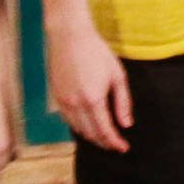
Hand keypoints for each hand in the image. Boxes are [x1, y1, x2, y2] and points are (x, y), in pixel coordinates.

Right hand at [44, 12, 132, 151]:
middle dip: (104, 143)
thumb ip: (123, 102)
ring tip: (103, 137)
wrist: (69, 36)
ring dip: (91, 137)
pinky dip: (78, 127)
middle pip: (90, 134)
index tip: (123, 148)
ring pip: (77, 129)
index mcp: (93, 100)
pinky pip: (68, 120)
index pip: (105, 131)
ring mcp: (64, 101)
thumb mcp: (117, 75)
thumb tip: (126, 124)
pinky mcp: (56, 96)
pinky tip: (87, 125)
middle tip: (115, 145)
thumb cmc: (96, 52)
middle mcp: (76, 105)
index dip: (115, 143)